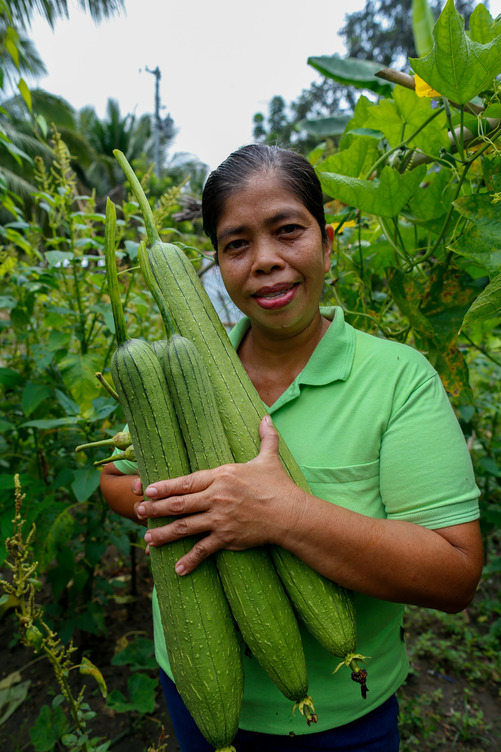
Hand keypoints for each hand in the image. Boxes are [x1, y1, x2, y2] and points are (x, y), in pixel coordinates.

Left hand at [136, 416, 305, 573]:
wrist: (290, 513)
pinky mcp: (227, 537)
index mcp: (221, 476)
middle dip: (155, 508)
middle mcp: (216, 497)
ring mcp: (220, 519)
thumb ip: (265, 438)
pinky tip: (177, 569)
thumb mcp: (269, 459)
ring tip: (148, 538)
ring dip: (163, 533)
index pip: (186, 481)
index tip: (145, 490)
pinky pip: (204, 550)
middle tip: (137, 512)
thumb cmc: (279, 486)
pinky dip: (189, 560)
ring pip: (184, 526)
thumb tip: (266, 417)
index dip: (163, 486)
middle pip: (178, 503)